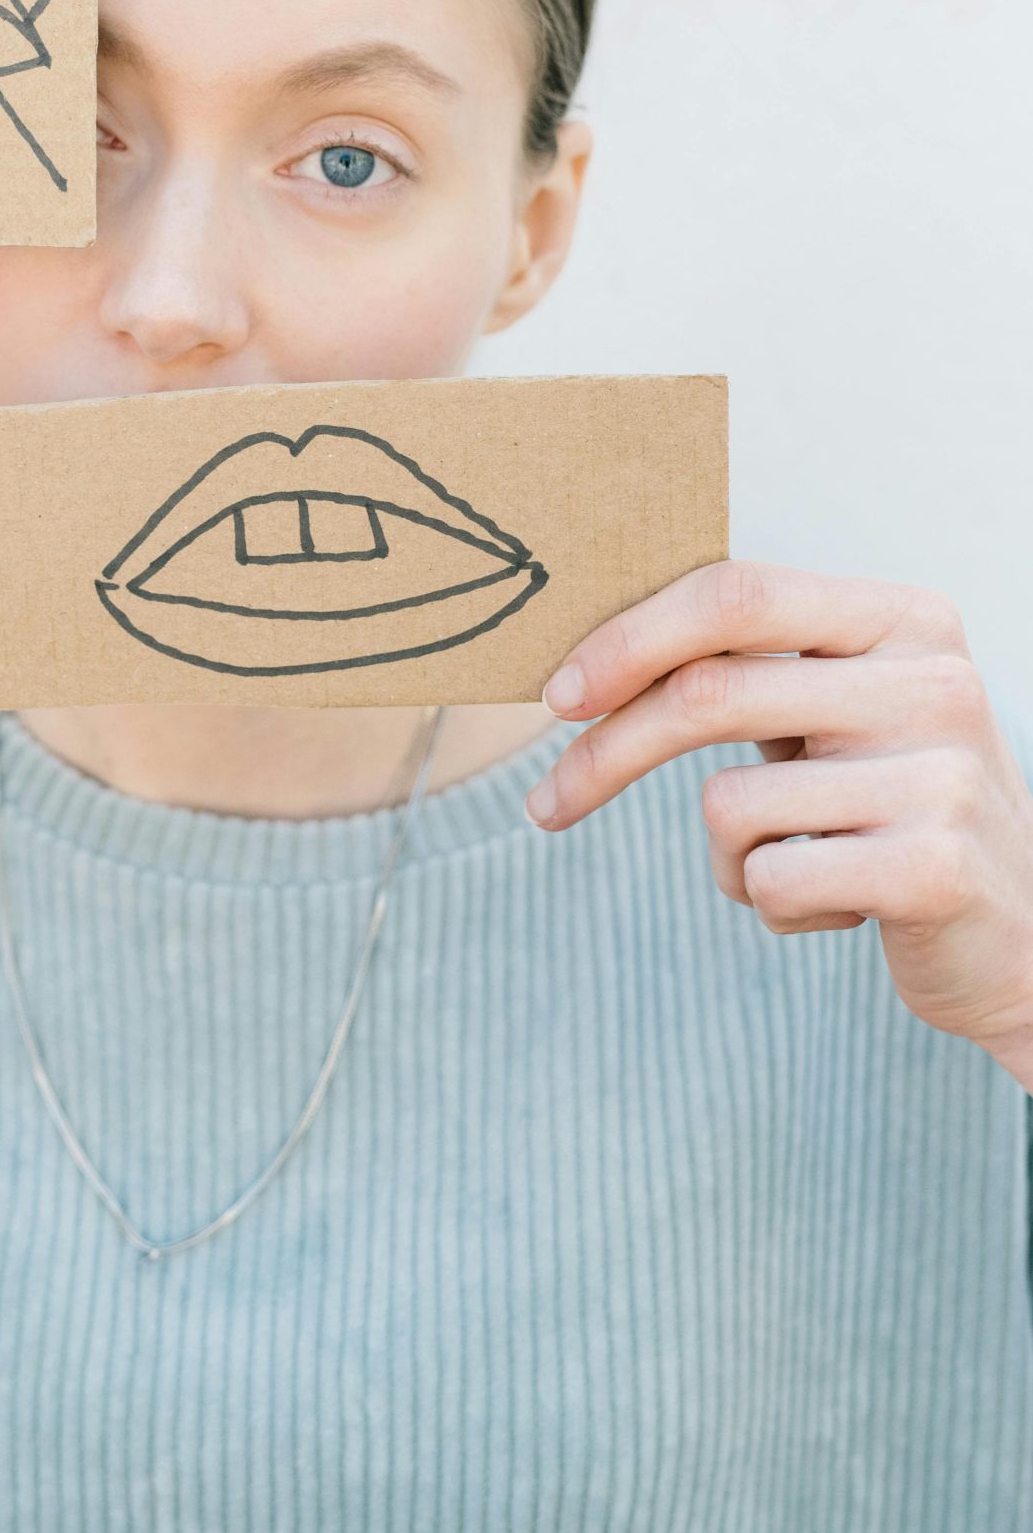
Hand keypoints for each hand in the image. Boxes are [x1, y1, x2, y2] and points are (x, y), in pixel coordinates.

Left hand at [525, 561, 1032, 1088]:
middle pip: (709, 692)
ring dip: (731, 856)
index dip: (629, 639)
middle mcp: (931, 681)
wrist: (1027, 939)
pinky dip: (774, 905)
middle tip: (548, 803)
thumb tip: (589, 657)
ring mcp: (940, 773)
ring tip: (804, 862)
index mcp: (904, 618)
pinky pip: (769, 879)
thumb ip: (753, 667)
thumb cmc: (895, 810)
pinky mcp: (932, 868)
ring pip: (729, 804)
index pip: (736, 593)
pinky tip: (842, 903)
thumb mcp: (843, 714)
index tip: (557, 694)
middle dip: (606, 752)